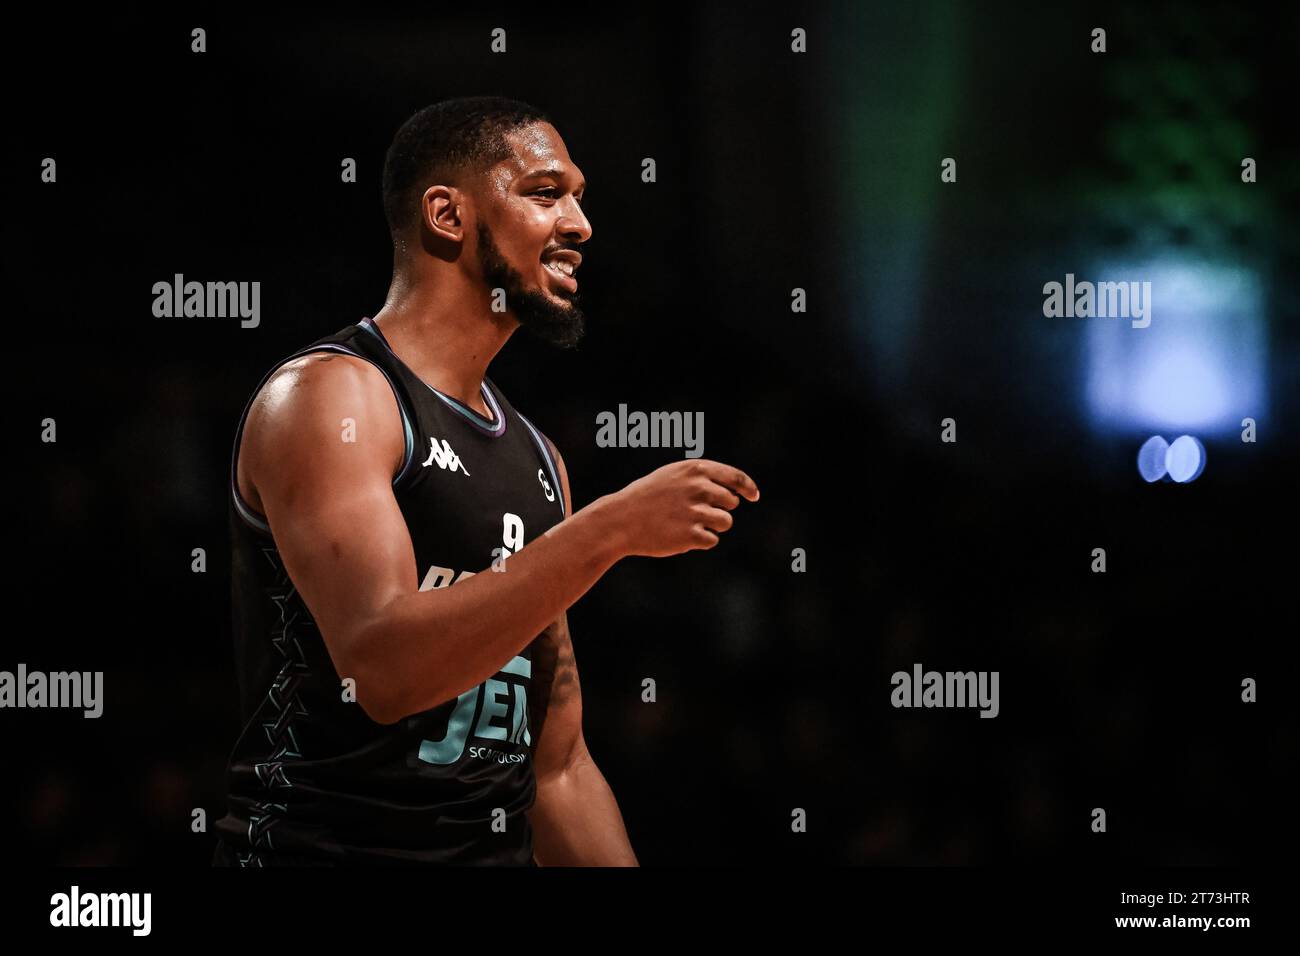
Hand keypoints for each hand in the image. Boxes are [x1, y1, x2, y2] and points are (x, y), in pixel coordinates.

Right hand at [607, 459, 758, 557]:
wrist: (620, 520)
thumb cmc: (647, 497)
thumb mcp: (673, 476)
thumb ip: (702, 478)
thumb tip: (735, 491)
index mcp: (695, 470)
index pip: (735, 477)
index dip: (748, 488)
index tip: (753, 496)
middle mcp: (698, 487)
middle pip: (731, 503)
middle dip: (718, 509)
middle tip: (694, 512)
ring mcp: (695, 511)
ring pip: (725, 522)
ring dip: (710, 526)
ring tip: (686, 524)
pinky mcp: (691, 535)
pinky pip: (712, 540)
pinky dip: (700, 541)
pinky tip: (680, 535)